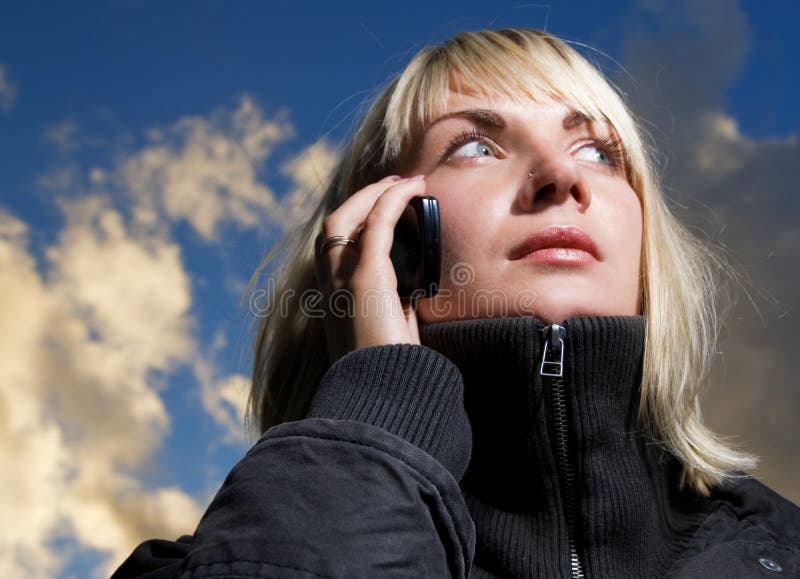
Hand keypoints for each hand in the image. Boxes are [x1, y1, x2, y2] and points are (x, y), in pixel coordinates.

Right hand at [314, 174, 426, 362]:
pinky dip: (393, 201)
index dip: (353, 220)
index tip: (379, 206)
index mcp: (332, 295)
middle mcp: (329, 283)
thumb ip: (390, 305)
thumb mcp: (385, 330)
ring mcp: (342, 278)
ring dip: (376, 193)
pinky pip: (377, 224)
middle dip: (361, 199)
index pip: (333, 246)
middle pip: (333, 224)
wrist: (381, 391)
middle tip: (391, 184)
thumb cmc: (388, 368)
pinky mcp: (365, 276)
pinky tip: (411, 189)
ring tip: (403, 181)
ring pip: (349, 217)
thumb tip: (410, 291)